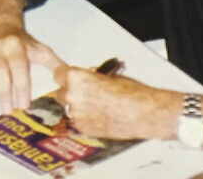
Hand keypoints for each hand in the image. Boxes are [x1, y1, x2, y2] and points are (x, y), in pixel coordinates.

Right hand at [0, 15, 64, 113]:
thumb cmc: (21, 42)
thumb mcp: (39, 49)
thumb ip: (53, 64)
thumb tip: (69, 80)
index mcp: (16, 45)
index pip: (19, 69)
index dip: (21, 88)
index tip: (23, 105)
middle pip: (0, 74)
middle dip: (4, 94)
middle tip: (7, 111)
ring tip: (0, 92)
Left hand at [52, 65, 177, 139]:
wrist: (144, 113)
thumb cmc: (131, 93)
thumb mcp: (109, 75)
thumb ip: (92, 75)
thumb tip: (88, 75)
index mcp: (77, 78)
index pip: (58, 74)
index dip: (66, 76)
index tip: (69, 77)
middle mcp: (72, 95)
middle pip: (60, 92)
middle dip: (71, 91)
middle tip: (87, 92)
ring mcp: (76, 114)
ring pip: (69, 108)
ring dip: (78, 106)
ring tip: (98, 105)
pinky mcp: (83, 128)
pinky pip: (78, 121)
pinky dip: (85, 118)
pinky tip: (101, 116)